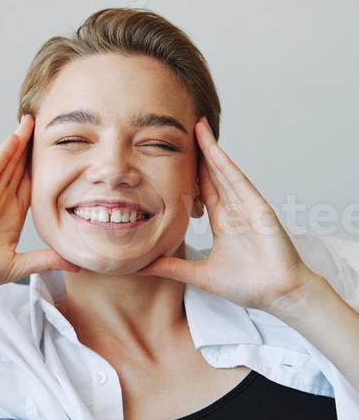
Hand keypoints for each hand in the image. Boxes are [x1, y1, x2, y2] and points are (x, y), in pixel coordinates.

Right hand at [0, 114, 79, 298]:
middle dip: (36, 149)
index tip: (66, 154)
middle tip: (54, 126)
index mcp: (13, 217)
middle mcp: (2, 202)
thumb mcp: (16, 267)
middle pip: (23, 169)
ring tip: (35, 120)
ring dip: (21, 142)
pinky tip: (15, 138)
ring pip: (9, 164)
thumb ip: (45, 260)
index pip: (35, 187)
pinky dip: (3, 154)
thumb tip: (77, 264)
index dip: (48, 170)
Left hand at [136, 116, 313, 312]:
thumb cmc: (248, 286)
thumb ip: (171, 267)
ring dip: (209, 148)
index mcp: (223, 223)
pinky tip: (210, 145)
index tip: (169, 159)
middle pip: (211, 175)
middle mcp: (234, 210)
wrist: (278, 295)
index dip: (187, 174)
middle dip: (197, 154)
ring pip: (222, 170)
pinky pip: (236, 178)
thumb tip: (141, 267)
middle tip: (180, 131)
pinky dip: (223, 161)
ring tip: (195, 125)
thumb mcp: (200, 275)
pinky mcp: (257, 205)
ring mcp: (246, 205)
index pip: (201, 191)